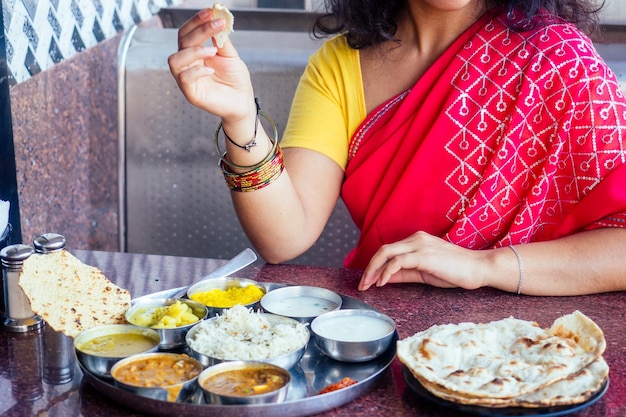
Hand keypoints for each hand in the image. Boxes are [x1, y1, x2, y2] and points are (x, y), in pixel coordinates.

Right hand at [167, 8, 253, 122]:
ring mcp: (187, 79)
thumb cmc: (235, 80)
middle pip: (181, 42)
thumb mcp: (230, 55)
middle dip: (199, 30)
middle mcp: (188, 64)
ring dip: (194, 51)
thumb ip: (221, 39)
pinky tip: (211, 70)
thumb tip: (216, 18)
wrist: (243, 101)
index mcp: (195, 53)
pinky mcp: (191, 93)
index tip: (210, 12)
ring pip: (175, 60)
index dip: (196, 21)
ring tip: (214, 51)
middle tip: (217, 24)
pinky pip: (184, 78)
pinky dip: (197, 71)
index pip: (187, 33)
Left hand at [358, 231, 488, 290]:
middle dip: (369, 267)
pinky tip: (382, 283)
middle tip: (362, 285)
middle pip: (383, 250)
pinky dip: (387, 272)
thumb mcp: (424, 273)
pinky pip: (398, 261)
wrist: (479, 268)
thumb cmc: (455, 271)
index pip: (389, 251)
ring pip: (387, 253)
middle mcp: (416, 239)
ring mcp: (420, 245)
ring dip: (373, 270)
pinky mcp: (424, 255)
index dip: (374, 265)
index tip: (367, 281)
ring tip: (367, 285)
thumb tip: (383, 278)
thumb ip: (404, 274)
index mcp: (416, 241)